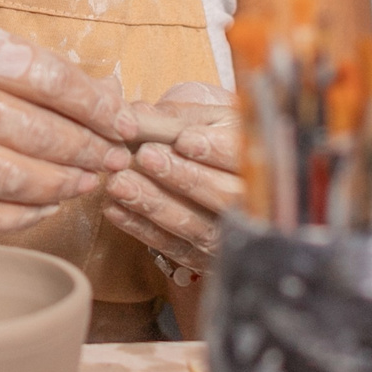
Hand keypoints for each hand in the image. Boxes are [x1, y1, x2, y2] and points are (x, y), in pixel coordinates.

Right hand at [0, 16, 137, 231]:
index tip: (121, 118)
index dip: (90, 101)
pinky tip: (42, 209)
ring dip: (60, 185)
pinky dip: (17, 215)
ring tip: (87, 184)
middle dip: (86, 149)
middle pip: (32, 129)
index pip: (39, 72)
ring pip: (9, 175)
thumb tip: (88, 90)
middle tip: (116, 159)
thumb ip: (0, 57)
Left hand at [104, 81, 242, 279]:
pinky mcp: (202, 257)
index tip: (184, 140)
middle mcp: (250, 203)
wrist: (222, 176)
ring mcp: (226, 234)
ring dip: (154, 203)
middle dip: (183, 177)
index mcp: (257, 160)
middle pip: (223, 196)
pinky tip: (114, 208)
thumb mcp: (207, 120)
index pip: (242, 159)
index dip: (215, 151)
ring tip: (119, 183)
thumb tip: (137, 114)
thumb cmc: (215, 139)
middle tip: (145, 157)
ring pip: (195, 225)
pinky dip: (140, 228)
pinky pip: (171, 246)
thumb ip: (176, 118)